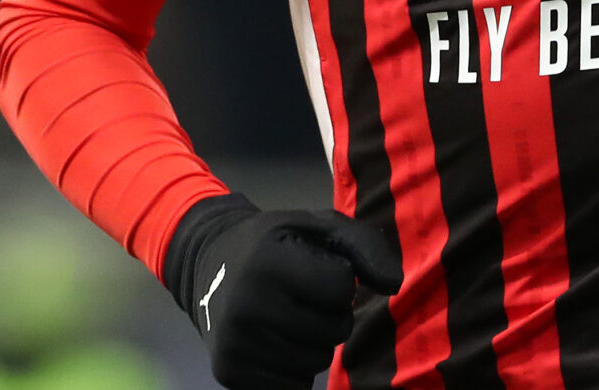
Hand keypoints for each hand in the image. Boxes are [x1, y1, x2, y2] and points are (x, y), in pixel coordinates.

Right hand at [163, 195, 401, 389]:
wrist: (204, 264)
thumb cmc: (272, 244)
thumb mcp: (315, 226)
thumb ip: (363, 246)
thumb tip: (394, 286)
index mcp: (267, 264)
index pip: (340, 288)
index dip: (339, 279)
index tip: (315, 269)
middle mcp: (247, 307)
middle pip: (333, 331)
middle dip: (330, 314)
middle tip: (304, 297)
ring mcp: (235, 345)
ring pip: (316, 362)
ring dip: (315, 343)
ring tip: (290, 317)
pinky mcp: (229, 374)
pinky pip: (294, 385)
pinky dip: (295, 367)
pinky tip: (275, 341)